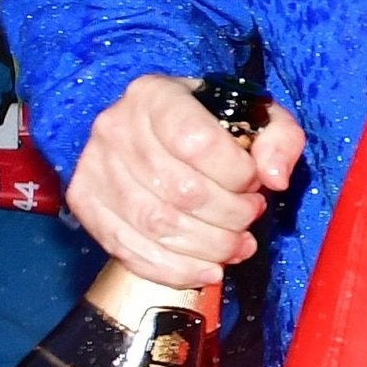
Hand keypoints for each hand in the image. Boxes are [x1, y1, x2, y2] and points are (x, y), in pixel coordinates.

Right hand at [65, 74, 305, 286]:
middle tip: (250, 218)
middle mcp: (117, 127)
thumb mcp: (253, 115)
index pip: (197, 143)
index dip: (237, 174)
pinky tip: (206, 270)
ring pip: (158, 226)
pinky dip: (175, 270)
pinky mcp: (86, 202)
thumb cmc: (207, 124)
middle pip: (182, 192)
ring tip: (236, 247)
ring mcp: (95, 167)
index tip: (255, 184)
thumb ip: (280, 138)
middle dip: (231, 217)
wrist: (149, 129)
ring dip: (209, 248)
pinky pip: (129, 249)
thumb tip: (275, 178)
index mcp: (156, 96)